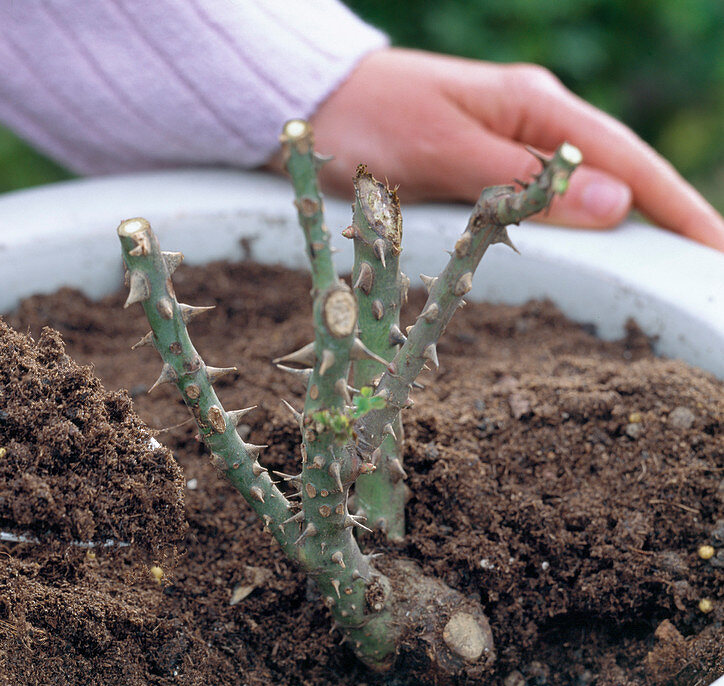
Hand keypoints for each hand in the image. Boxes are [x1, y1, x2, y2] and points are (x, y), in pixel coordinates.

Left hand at [276, 48, 723, 251]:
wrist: (316, 101)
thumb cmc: (369, 121)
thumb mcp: (443, 153)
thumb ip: (521, 182)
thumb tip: (614, 206)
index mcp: (533, 108)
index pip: (627, 160)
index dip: (676, 206)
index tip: (713, 248)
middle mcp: (532, 120)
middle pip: (618, 173)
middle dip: (665, 218)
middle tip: (700, 269)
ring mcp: (511, 140)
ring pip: (584, 188)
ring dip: (627, 225)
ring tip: (664, 266)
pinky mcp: (486, 161)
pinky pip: (546, 196)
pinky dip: (577, 223)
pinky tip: (595, 246)